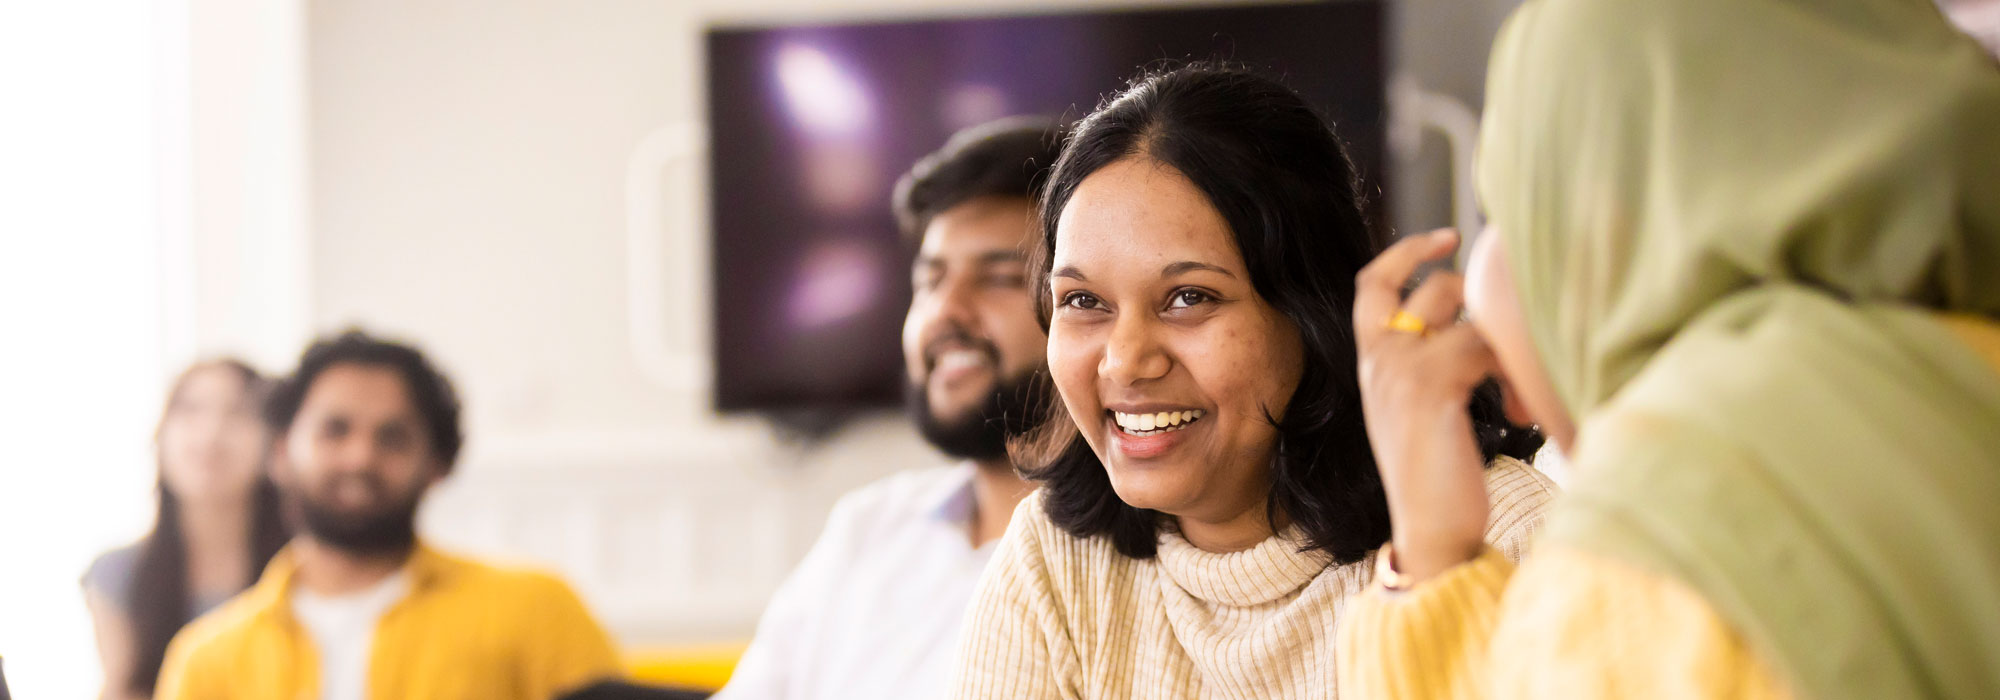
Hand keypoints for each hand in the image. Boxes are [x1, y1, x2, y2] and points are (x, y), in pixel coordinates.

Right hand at [1353, 229, 1496, 582]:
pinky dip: (1514, 374)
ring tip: (1518, 390)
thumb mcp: (1421, 409)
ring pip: (1468, 316)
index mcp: (1371, 361)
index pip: (1373, 282)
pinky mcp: (1430, 385)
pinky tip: (1520, 412)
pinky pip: (1484, 346)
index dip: (1409, 250)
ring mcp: (1399, 368)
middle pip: (1432, 287)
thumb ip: (1430, 363)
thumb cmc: (1436, 476)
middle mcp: (1377, 357)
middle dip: (1479, 296)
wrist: (1428, 530)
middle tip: (1507, 318)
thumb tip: (1478, 323)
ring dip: (1506, 345)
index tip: (1448, 237)